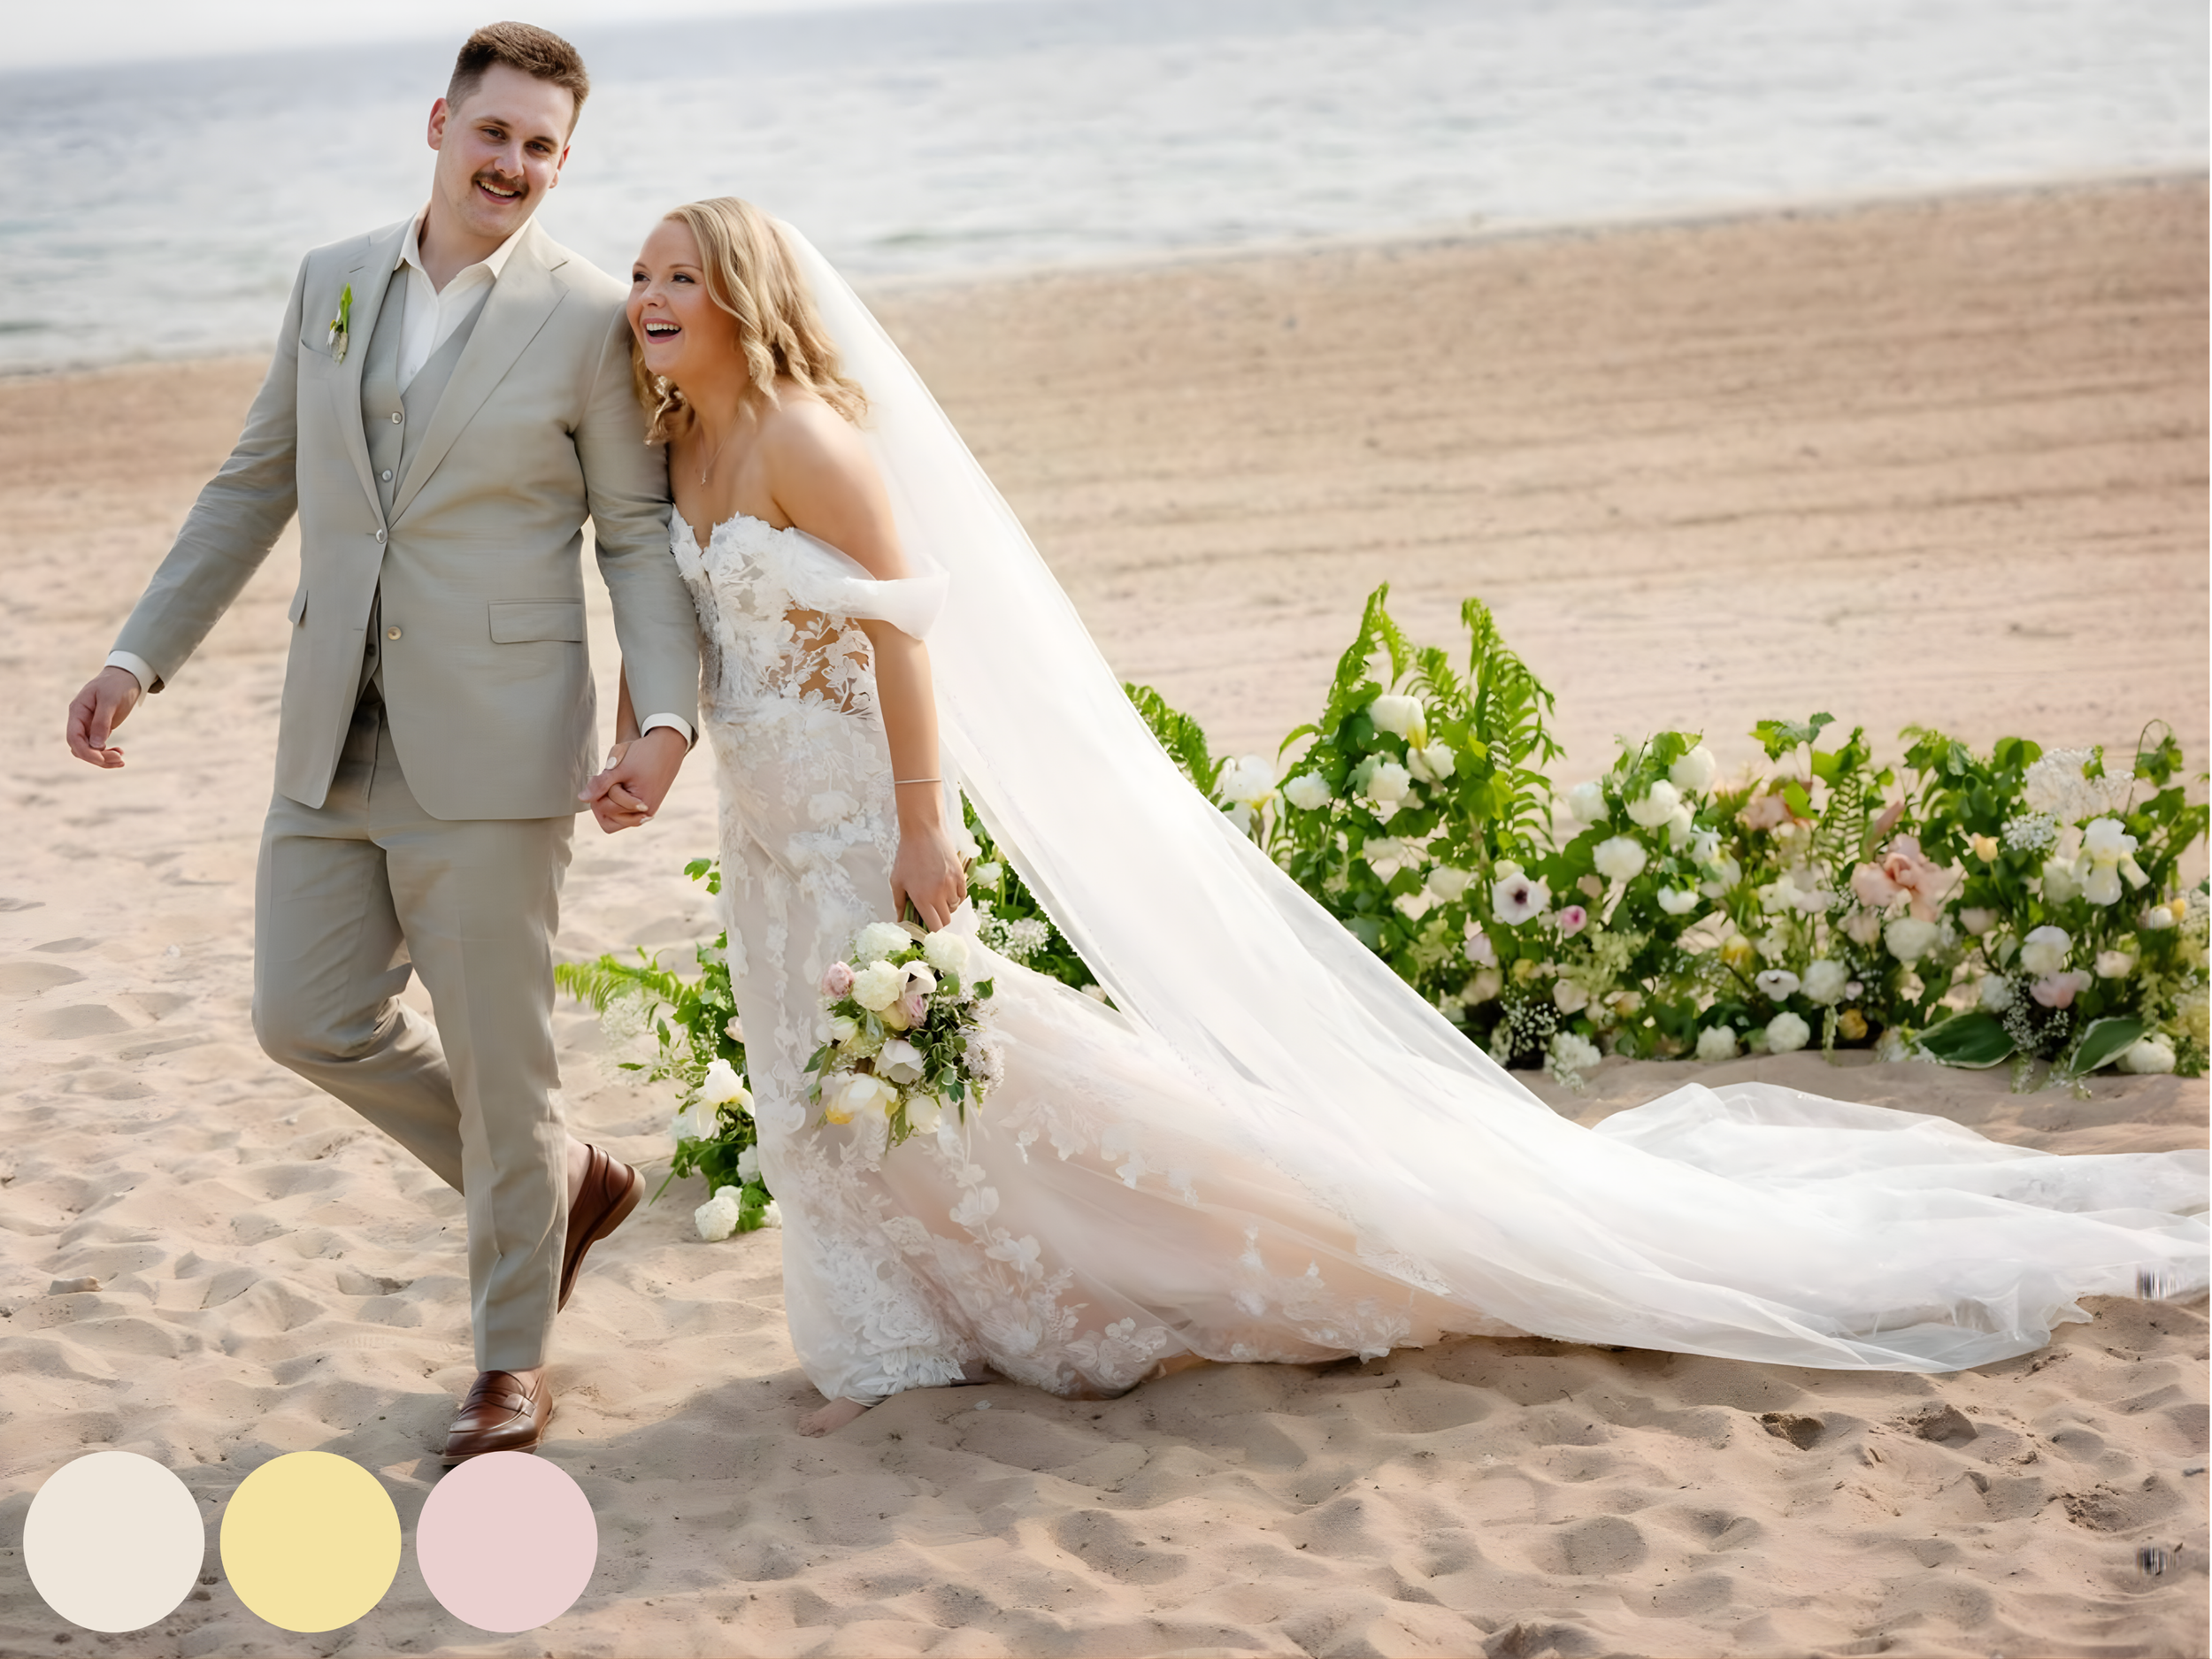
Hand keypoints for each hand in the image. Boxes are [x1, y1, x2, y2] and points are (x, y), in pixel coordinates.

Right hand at [66, 665, 144, 768]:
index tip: (103, 757)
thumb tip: (95, 745)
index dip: (86, 751)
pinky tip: (120, 753)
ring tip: (121, 760)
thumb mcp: (110, 701)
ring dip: (103, 758)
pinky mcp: (99, 728)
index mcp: (77, 711)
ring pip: (88, 749)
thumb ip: (101, 722)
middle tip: (120, 759)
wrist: (126, 676)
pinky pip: (97, 747)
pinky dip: (107, 753)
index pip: (73, 737)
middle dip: (97, 757)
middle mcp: (79, 720)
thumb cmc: (116, 684)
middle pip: (79, 747)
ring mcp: (88, 725)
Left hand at [580, 727, 685, 833]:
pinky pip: (627, 814)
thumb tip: (582, 798)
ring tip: (614, 784)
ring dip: (611, 803)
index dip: (600, 792)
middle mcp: (646, 813)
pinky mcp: (649, 805)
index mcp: (641, 806)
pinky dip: (619, 802)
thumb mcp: (619, 768)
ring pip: (617, 819)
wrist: (668, 744)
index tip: (608, 775)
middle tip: (610, 780)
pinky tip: (621, 786)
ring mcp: (648, 811)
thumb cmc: (645, 753)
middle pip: (610, 819)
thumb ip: (600, 784)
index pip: (606, 809)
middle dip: (605, 799)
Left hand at [890, 817, 967, 931]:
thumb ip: (900, 903)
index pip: (934, 927)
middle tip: (931, 912)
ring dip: (947, 906)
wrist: (923, 832)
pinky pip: (962, 896)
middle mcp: (939, 894)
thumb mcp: (897, 881)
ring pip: (954, 907)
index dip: (931, 931)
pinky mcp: (960, 876)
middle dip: (939, 920)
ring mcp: (951, 885)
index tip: (927, 928)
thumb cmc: (907, 856)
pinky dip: (956, 897)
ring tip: (937, 895)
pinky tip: (946, 889)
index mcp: (921, 898)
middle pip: (946, 920)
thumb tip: (901, 920)